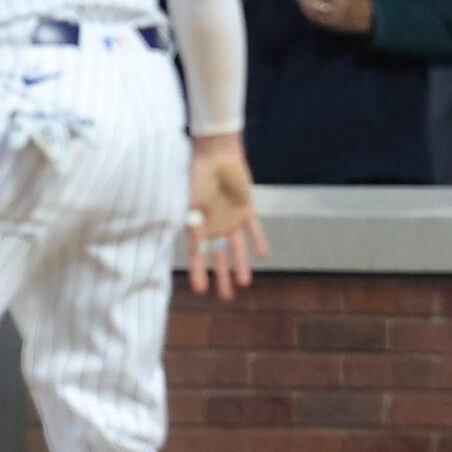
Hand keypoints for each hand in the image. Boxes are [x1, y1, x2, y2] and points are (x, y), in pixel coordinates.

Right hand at [185, 133, 267, 298]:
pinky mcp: (246, 209)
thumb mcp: (189, 200)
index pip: (197, 254)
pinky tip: (262, 255)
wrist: (215, 153)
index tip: (200, 291)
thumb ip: (191, 220)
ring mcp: (231, 218)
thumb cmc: (196, 174)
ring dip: (241, 265)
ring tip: (245, 283)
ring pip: (237, 248)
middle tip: (227, 298)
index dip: (199, 272)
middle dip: (222, 277)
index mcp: (198, 225)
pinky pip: (254, 228)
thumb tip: (192, 242)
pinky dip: (258, 240)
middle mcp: (214, 226)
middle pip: (219, 257)